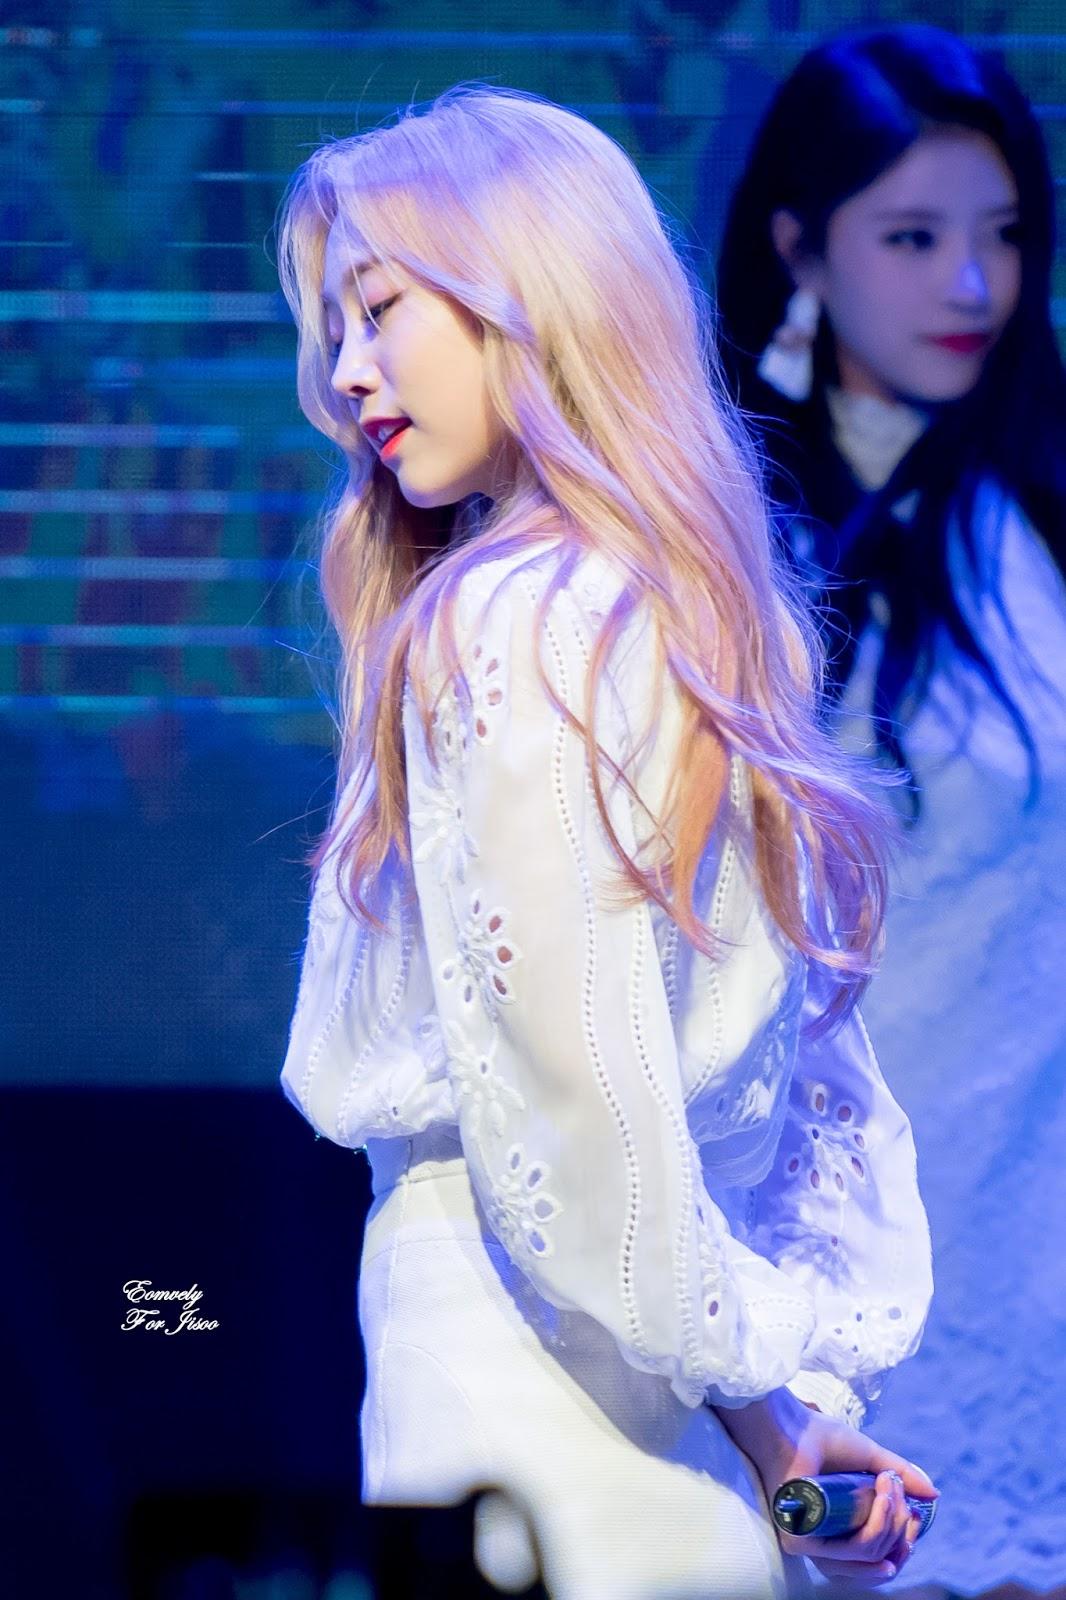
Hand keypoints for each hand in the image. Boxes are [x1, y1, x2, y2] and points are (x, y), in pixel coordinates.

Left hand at [713, 1387, 938, 1586]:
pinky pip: (851, 1550)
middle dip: (901, 1530)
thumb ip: (901, 1475)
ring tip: (891, 1489)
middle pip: (880, 1560)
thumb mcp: (872, 1459)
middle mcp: (825, 1543)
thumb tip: (935, 1496)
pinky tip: (884, 1499)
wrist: (789, 1424)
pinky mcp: (800, 1542)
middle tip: (901, 1494)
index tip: (916, 1518)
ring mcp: (811, 1544)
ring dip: (891, 1524)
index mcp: (839, 1530)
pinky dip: (876, 1526)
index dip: (903, 1544)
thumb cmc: (822, 1438)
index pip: (878, 1558)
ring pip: (870, 1556)